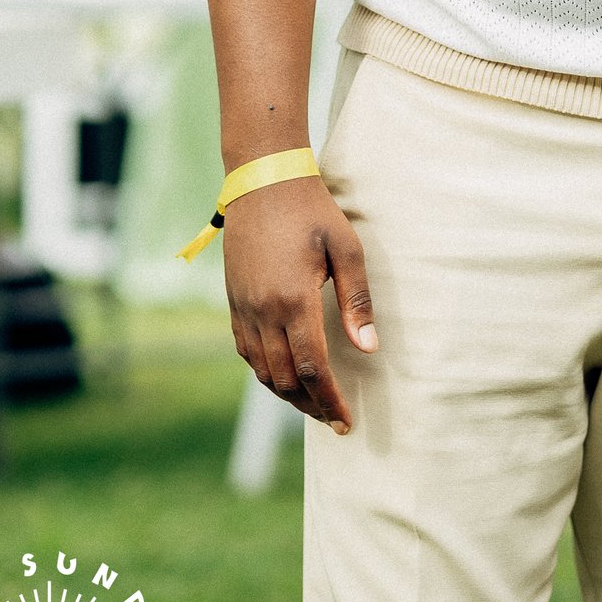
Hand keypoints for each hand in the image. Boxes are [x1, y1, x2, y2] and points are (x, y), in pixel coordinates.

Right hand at [222, 175, 376, 433]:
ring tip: (314, 403)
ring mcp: (243, 308)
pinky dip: (266, 372)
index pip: (312, 368)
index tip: (345, 421)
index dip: (329, 400)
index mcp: (294, 299)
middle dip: (311, 405)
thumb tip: (368, 348)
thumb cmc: (312, 210)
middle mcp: (263, 311)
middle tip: (334, 419)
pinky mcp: (233, 301)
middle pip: (285, 378)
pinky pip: (246, 352)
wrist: (263, 180)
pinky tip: (285, 375)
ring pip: (262, 371)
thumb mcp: (345, 248)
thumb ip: (357, 300)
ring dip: (288, 394)